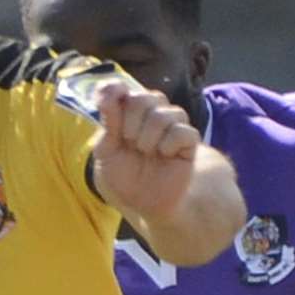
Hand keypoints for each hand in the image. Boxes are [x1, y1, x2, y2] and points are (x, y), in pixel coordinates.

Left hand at [91, 75, 199, 222]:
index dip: (114, 92)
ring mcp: (171, 126)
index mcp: (127, 114)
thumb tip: (107, 90)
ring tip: (146, 152)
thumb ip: (108, 122)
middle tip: (130, 142)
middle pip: (142, 98)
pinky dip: (168, 145)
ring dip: (148, 136)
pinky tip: (165, 156)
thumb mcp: (107, 152)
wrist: (144, 204)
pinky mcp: (188, 142)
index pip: (121, 90)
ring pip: (164, 114)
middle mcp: (150, 115)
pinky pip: (181, 131)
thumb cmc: (124, 178)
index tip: (106, 103)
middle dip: (131, 122)